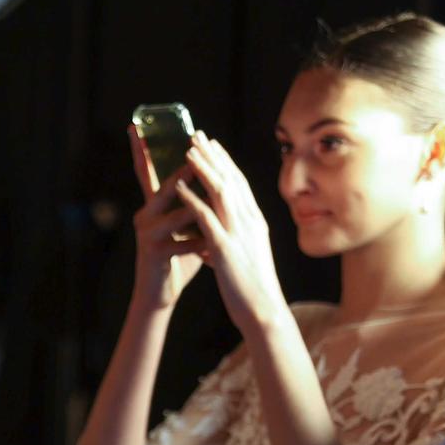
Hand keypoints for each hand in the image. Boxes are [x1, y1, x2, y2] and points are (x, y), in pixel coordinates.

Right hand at [128, 123, 205, 311]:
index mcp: (152, 206)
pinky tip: (213, 247)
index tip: (134, 126)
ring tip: (217, 199)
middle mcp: (145, 215)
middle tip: (196, 151)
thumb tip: (210, 179)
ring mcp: (147, 234)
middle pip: (165, 186)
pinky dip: (200, 243)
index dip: (140, 149)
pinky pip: (182, 242)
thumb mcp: (184, 227)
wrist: (159, 295)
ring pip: (177, 213)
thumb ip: (191, 205)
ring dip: (198, 208)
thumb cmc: (176, 260)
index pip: (145, 171)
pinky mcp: (153, 252)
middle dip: (183, 170)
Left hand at [176, 132, 290, 334]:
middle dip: (213, 155)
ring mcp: (239, 233)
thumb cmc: (251, 288)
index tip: (213, 145)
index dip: (225, 162)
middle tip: (198, 134)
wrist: (262, 310)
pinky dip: (194, 200)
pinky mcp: (226, 248)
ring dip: (203, 169)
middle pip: (230, 180)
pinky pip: (208, 218)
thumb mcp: (241, 259)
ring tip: (187, 150)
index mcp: (254, 222)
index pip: (239, 184)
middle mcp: (249, 221)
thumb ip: (228, 246)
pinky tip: (181, 187)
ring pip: (221, 192)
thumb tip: (212, 245)